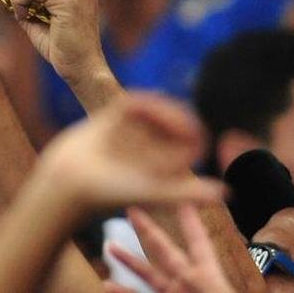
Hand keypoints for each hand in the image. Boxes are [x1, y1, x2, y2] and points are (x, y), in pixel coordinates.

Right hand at [38, 92, 221, 212]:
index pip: (190, 144)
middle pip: (174, 126)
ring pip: (154, 113)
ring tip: (152, 106)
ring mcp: (129, 136)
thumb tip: (226, 193)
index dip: (192, 132)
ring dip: (158, 107)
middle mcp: (148, 152)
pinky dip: (141, 100)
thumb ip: (186, 192)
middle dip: (174, 117)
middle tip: (173, 111)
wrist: (67, 182)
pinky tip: (141, 101)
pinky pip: (132, 103)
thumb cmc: (109, 193)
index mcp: (162, 168)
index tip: (191, 126)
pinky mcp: (110, 121)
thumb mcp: (153, 191)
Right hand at [109, 205, 236, 292]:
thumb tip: (230, 282)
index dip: (189, 220)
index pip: (198, 243)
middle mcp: (189, 286)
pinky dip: (123, 292)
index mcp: (208, 280)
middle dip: (149, 229)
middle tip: (133, 205)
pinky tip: (106, 285)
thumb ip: (214, 284)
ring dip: (129, 261)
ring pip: (148, 276)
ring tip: (110, 245)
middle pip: (165, 251)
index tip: (181, 195)